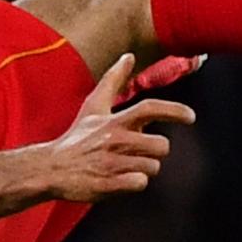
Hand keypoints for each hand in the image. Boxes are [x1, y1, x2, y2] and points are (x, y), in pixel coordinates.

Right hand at [44, 55, 194, 201]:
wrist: (50, 168)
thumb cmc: (77, 137)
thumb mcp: (93, 107)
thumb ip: (113, 80)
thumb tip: (128, 56)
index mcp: (114, 121)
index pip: (149, 109)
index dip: (174, 111)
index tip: (191, 116)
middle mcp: (114, 140)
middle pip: (160, 145)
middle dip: (156, 151)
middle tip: (140, 152)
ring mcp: (111, 164)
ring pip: (152, 167)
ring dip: (144, 168)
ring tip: (125, 166)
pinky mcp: (108, 185)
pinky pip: (140, 184)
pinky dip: (135, 183)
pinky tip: (121, 179)